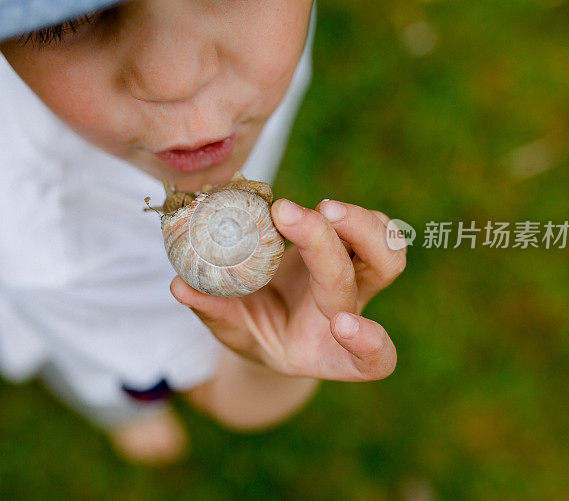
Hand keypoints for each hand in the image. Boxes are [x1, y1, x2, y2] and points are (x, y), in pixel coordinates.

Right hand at [170, 198, 405, 381]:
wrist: (273, 323)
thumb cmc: (254, 333)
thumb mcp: (231, 331)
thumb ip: (211, 311)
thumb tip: (181, 285)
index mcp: (327, 353)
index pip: (372, 362)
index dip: (367, 344)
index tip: (339, 324)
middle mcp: (349, 314)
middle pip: (380, 275)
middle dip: (350, 240)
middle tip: (311, 214)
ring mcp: (356, 282)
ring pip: (388, 250)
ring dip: (360, 221)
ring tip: (317, 207)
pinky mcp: (352, 254)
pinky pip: (375, 230)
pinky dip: (354, 216)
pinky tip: (314, 209)